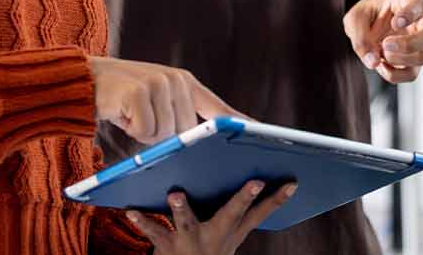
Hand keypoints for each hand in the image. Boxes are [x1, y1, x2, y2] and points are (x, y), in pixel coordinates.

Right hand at [90, 57, 246, 143]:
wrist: (84, 79)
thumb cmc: (122, 98)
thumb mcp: (154, 101)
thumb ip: (178, 114)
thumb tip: (197, 144)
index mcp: (184, 83)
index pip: (216, 106)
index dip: (236, 121)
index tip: (258, 130)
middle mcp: (176, 80)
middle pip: (185, 133)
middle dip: (162, 136)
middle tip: (141, 118)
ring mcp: (159, 83)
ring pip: (164, 135)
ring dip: (143, 133)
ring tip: (131, 113)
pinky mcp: (140, 91)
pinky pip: (145, 131)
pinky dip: (131, 129)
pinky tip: (121, 112)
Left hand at [130, 181, 296, 253]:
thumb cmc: (206, 249)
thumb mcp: (227, 234)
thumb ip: (238, 210)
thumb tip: (256, 176)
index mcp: (232, 231)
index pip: (260, 214)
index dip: (277, 199)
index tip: (292, 182)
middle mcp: (216, 236)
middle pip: (232, 214)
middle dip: (243, 198)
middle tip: (255, 182)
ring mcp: (193, 242)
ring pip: (189, 223)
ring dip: (183, 209)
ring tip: (176, 193)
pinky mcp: (168, 248)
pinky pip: (154, 233)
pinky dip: (143, 222)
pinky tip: (131, 210)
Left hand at [343, 0, 422, 82]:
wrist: (374, 23)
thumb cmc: (369, 14)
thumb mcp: (356, 17)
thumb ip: (359, 34)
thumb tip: (373, 62)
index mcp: (408, 2)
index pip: (417, 5)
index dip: (409, 14)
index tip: (395, 22)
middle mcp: (421, 23)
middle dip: (410, 44)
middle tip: (386, 44)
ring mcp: (421, 45)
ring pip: (422, 58)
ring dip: (396, 59)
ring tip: (381, 50)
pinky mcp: (414, 63)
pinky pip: (410, 75)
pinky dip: (392, 74)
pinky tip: (381, 64)